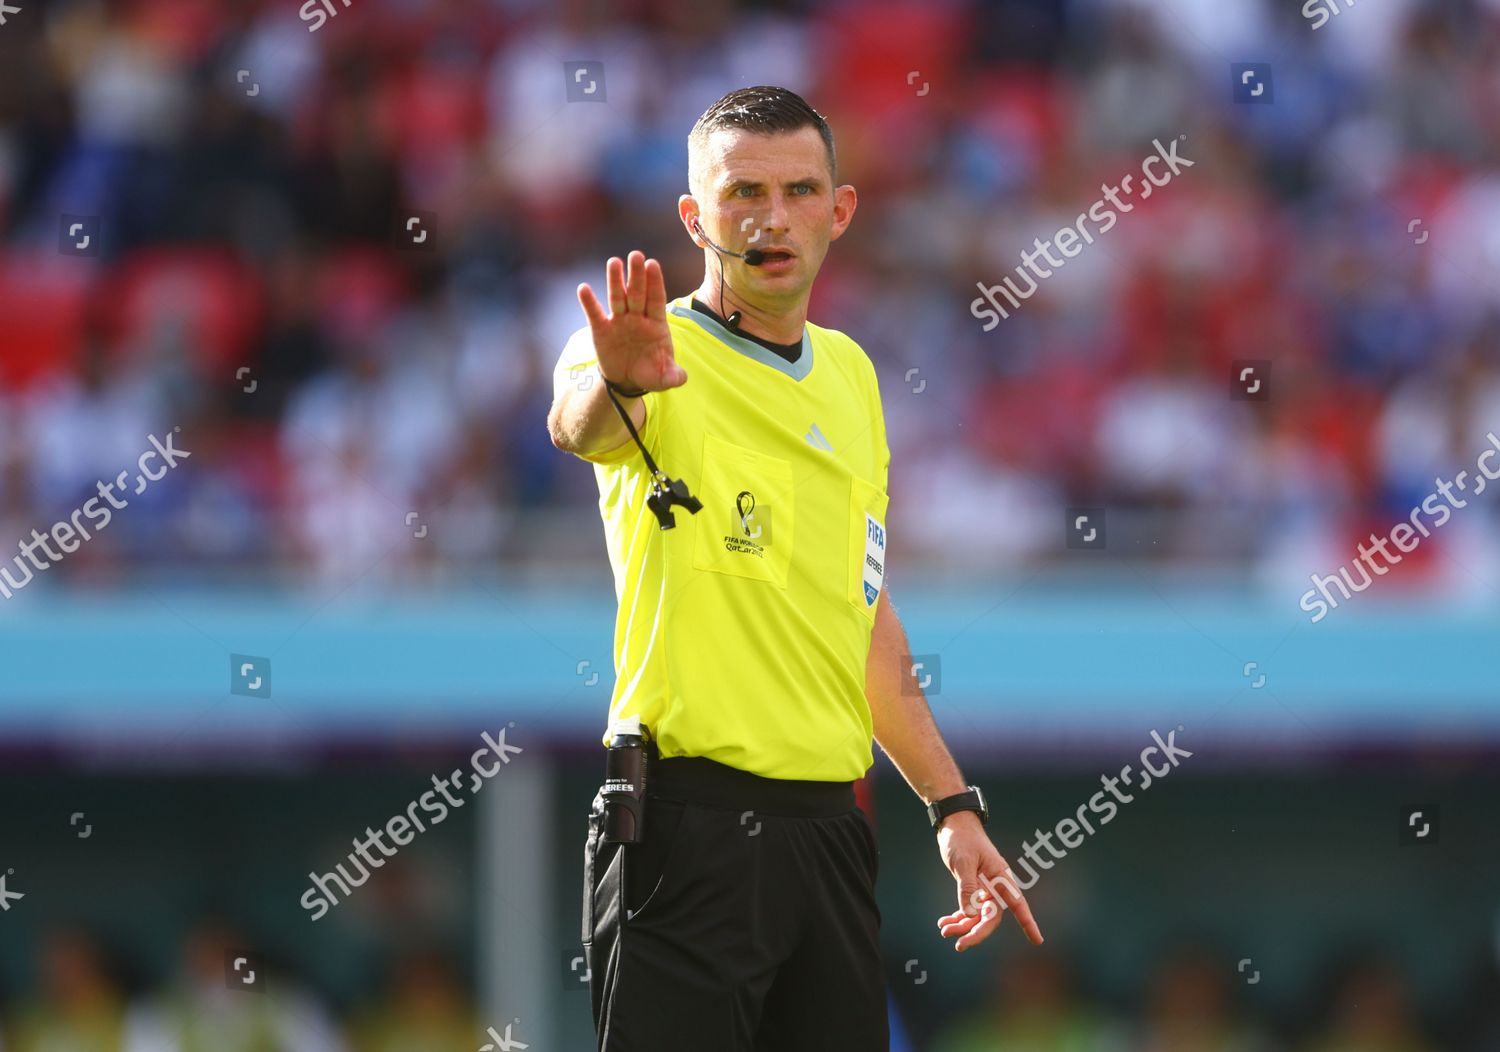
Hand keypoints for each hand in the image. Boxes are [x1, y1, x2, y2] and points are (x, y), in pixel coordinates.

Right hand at [576, 250, 687, 393]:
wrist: (627, 380)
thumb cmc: (650, 372)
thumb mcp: (664, 378)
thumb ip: (673, 376)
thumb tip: (682, 379)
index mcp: (656, 323)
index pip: (656, 299)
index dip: (655, 282)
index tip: (653, 264)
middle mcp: (638, 317)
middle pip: (638, 293)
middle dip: (637, 275)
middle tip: (636, 255)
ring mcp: (619, 321)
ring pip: (618, 297)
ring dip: (615, 281)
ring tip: (614, 262)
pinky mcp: (601, 329)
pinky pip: (595, 314)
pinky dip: (589, 302)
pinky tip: (583, 288)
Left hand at [933, 812, 1043, 950]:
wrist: (954, 825)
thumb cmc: (962, 839)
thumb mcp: (964, 862)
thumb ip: (968, 888)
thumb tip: (972, 915)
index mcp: (1000, 877)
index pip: (1017, 904)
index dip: (1027, 923)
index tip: (1038, 940)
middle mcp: (995, 886)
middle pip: (991, 917)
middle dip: (976, 933)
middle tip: (959, 945)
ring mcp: (984, 889)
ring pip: (977, 917)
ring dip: (962, 926)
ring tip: (944, 930)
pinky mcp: (972, 889)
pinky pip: (967, 910)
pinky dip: (957, 918)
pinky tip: (944, 923)